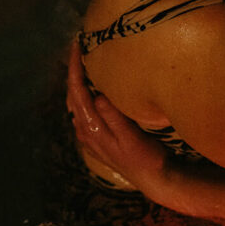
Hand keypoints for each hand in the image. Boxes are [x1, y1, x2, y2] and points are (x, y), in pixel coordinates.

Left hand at [66, 43, 166, 185]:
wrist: (152, 179)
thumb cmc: (145, 157)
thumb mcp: (131, 138)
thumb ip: (114, 118)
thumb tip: (98, 96)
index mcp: (92, 128)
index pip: (77, 91)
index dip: (74, 68)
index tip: (76, 46)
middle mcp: (85, 131)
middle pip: (72, 95)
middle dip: (72, 71)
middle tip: (78, 49)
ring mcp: (89, 136)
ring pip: (75, 104)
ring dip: (76, 83)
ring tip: (82, 64)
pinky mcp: (96, 138)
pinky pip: (82, 111)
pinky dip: (82, 95)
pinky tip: (90, 90)